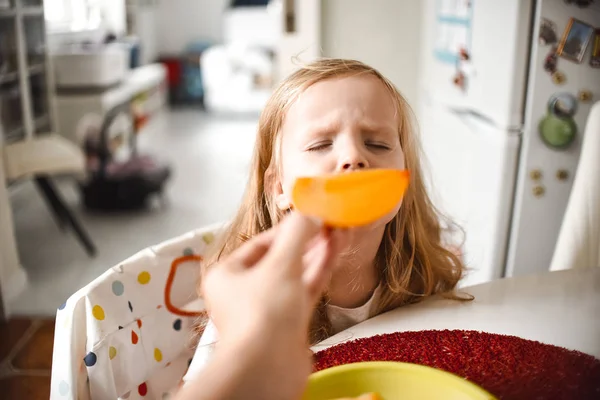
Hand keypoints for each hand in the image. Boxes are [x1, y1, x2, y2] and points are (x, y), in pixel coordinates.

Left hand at [200, 213, 341, 399]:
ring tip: (338, 232)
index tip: (312, 215)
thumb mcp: (280, 263)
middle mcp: (245, 291)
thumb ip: (297, 233)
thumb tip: (311, 214)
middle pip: (280, 257)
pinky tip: (334, 252)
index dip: (289, 228)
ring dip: (316, 253)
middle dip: (306, 240)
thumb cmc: (262, 316)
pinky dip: (319, 271)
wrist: (269, 368)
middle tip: (329, 223)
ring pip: (295, 274)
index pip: (261, 242)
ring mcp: (268, 308)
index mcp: (228, 274)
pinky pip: (304, 290)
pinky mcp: (288, 323)